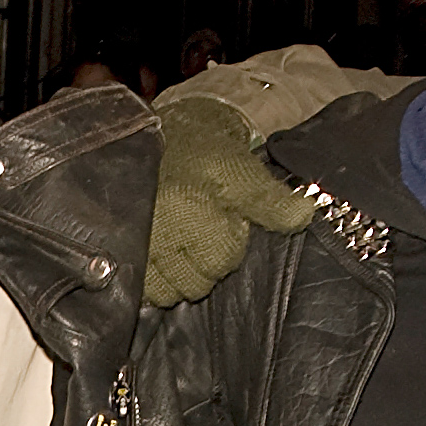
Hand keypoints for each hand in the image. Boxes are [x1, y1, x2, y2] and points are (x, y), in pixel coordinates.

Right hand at [146, 96, 317, 306]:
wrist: (158, 134)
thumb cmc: (205, 153)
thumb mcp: (244, 173)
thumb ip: (272, 201)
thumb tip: (304, 216)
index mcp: (192, 216)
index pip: (221, 263)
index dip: (229, 245)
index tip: (225, 222)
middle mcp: (159, 235)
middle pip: (193, 284)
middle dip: (203, 265)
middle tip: (201, 234)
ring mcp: (136, 246)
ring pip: (164, 291)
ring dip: (176, 277)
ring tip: (180, 247)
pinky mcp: (121, 250)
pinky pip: (141, 287)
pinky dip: (153, 279)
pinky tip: (160, 257)